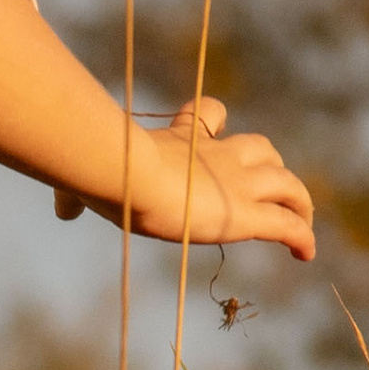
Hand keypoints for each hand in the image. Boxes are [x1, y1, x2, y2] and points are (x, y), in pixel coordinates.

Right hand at [55, 93, 315, 259]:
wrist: (126, 170)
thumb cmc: (100, 169)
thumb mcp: (80, 179)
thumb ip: (72, 195)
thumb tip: (62, 212)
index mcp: (180, 141)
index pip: (210, 115)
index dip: (214, 121)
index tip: (214, 129)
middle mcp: (217, 157)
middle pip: (262, 147)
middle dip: (269, 164)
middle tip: (270, 188)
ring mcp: (236, 185)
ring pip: (288, 185)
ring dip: (299, 202)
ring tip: (303, 220)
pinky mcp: (246, 215)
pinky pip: (288, 226)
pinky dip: (302, 239)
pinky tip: (306, 254)